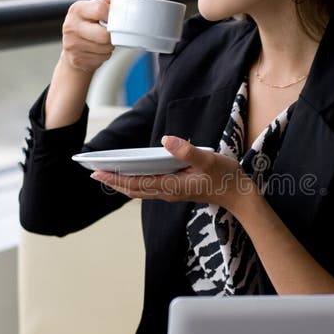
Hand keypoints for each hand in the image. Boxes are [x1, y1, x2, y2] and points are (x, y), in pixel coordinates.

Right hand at [61, 0, 114, 73]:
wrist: (71, 51)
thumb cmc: (86, 28)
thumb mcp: (91, 12)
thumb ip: (103, 3)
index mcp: (77, 9)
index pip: (100, 9)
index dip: (112, 14)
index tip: (116, 19)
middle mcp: (71, 26)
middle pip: (105, 34)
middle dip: (112, 35)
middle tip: (111, 34)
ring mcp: (72, 44)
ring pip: (105, 47)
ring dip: (110, 46)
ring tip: (103, 42)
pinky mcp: (77, 59)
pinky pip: (101, 58)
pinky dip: (104, 56)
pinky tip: (98, 51)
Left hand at [90, 136, 256, 212]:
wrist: (239, 194)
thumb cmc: (225, 176)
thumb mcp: (208, 159)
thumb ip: (187, 151)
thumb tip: (165, 140)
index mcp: (172, 186)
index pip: (137, 183)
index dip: (116, 178)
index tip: (98, 171)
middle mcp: (168, 192)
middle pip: (133, 189)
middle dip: (113, 181)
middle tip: (93, 172)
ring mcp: (172, 192)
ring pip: (140, 190)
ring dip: (122, 183)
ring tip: (106, 173)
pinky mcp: (176, 189)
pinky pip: (149, 187)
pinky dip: (136, 182)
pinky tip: (131, 174)